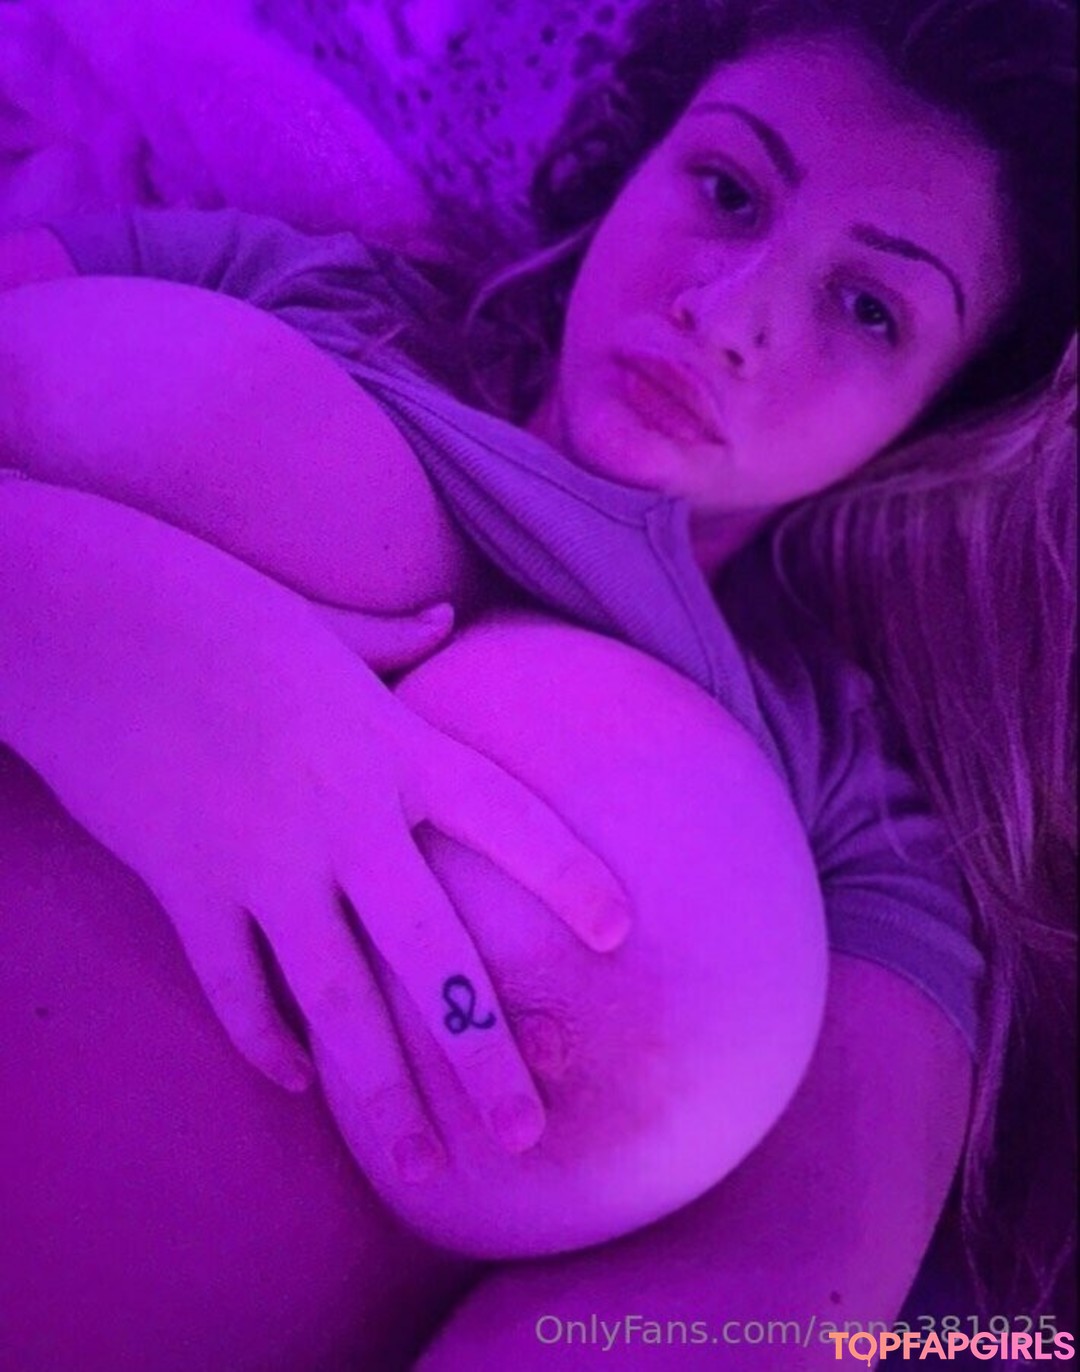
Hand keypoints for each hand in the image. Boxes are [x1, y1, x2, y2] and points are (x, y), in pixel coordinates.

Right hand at [4, 488, 630, 1174]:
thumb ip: (392, 636)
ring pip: (334, 1000)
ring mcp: (260, 861)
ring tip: (426, 1170)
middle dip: (481, 1053)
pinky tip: (295, 1083)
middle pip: (430, 956)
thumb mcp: (320, 618)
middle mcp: (342, 816)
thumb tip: (446, 612)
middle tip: (529, 1136)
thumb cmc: (209, 605)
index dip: (570, 877)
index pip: (509, 818)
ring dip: (382, 1093)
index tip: (622, 932)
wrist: (83, 617)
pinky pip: (233, 985)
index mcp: (389, 743)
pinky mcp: (183, 885)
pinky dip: (262, 1039)